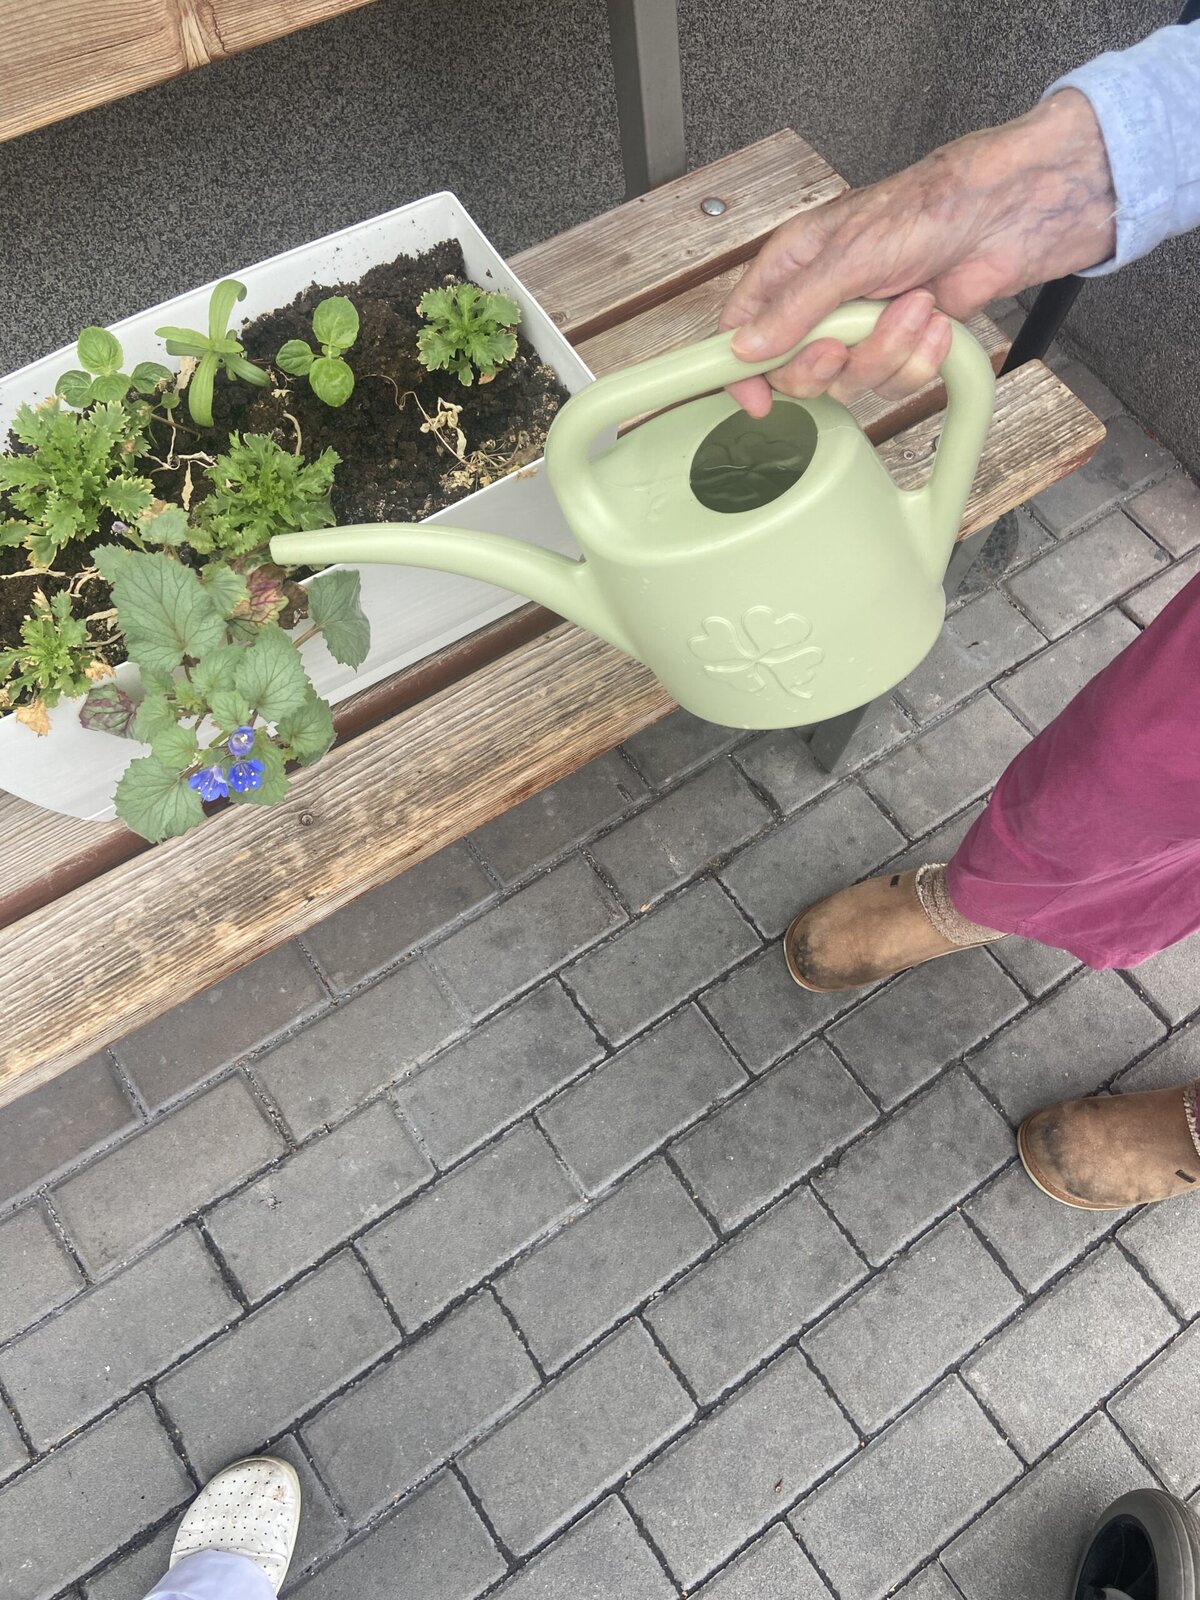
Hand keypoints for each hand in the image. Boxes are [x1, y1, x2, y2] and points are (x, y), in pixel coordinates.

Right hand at [720, 89, 1116, 415]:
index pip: (742, 329)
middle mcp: (823, 300)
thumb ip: (792, 308)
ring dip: (887, 352)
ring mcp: (863, 326)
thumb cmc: (929, 208)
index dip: (741, 370)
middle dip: (829, 364)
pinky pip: (894, 381)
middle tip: (846, 344)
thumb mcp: (847, 255)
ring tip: (914, 307)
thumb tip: (745, 348)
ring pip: (850, 381)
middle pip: (795, 370)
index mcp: (794, 267)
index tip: (756, 400)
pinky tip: (935, 320)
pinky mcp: (903, 344)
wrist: (1006, 215)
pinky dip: (919, 357)